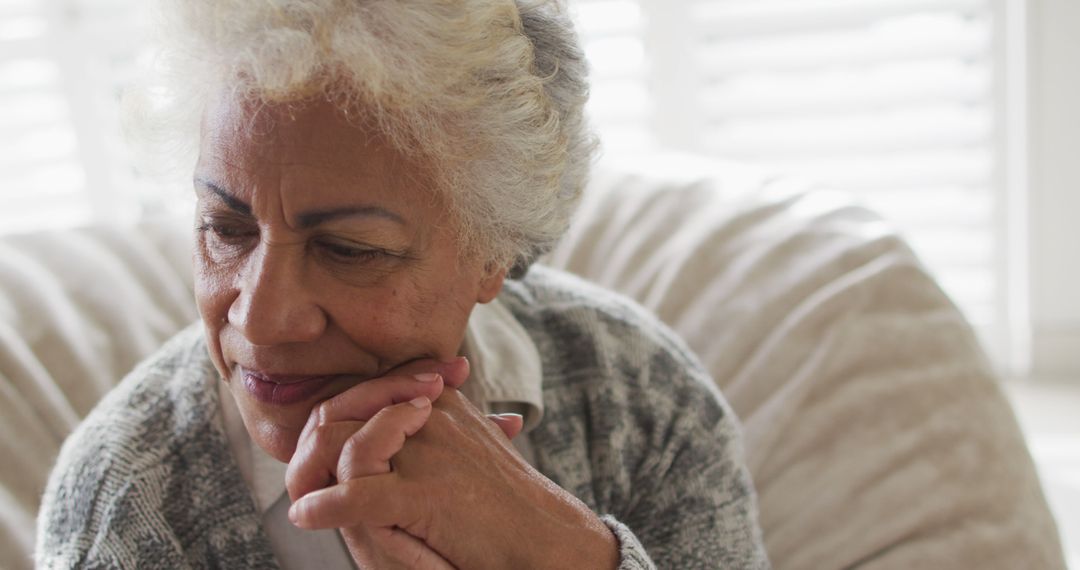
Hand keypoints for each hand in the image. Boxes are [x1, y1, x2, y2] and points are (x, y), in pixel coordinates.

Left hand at [289, 387, 618, 569]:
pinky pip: (355, 494)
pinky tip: (309, 516)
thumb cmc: (511, 500)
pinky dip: (325, 507)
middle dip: (315, 444)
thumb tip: (411, 412)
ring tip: (305, 496)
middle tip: (306, 474)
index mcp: (440, 402)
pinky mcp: (422, 494)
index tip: (324, 445)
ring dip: (312, 472)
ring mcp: (426, 453)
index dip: (340, 417)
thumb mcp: (474, 445)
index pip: (370, 393)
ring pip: (343, 445)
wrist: (547, 535)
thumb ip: (441, 427)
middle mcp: (431, 416)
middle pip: (344, 411)